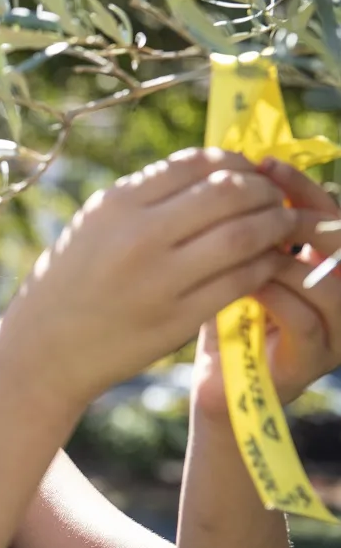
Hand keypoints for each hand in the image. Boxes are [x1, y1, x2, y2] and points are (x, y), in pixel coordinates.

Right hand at [0, 148, 296, 404]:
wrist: (44, 347)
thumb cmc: (69, 281)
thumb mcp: (93, 225)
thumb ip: (145, 198)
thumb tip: (214, 172)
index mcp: (116, 204)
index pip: (194, 163)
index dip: (234, 160)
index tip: (248, 170)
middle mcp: (138, 234)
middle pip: (227, 192)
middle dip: (263, 190)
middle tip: (275, 197)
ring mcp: (160, 278)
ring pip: (244, 235)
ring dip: (276, 224)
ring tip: (284, 225)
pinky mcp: (178, 317)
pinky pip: (241, 280)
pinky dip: (265, 265)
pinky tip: (269, 261)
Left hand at [193, 158, 340, 417]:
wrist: (217, 384)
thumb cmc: (218, 315)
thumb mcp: (228, 261)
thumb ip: (238, 225)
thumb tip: (230, 163)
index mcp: (324, 263)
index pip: (327, 211)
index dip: (298, 185)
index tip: (263, 163)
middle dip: (300, 212)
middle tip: (260, 194)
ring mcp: (335, 329)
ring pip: (329, 280)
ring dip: (282, 258)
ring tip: (240, 246)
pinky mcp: (312, 360)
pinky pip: (305, 319)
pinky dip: (272, 296)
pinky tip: (241, 283)